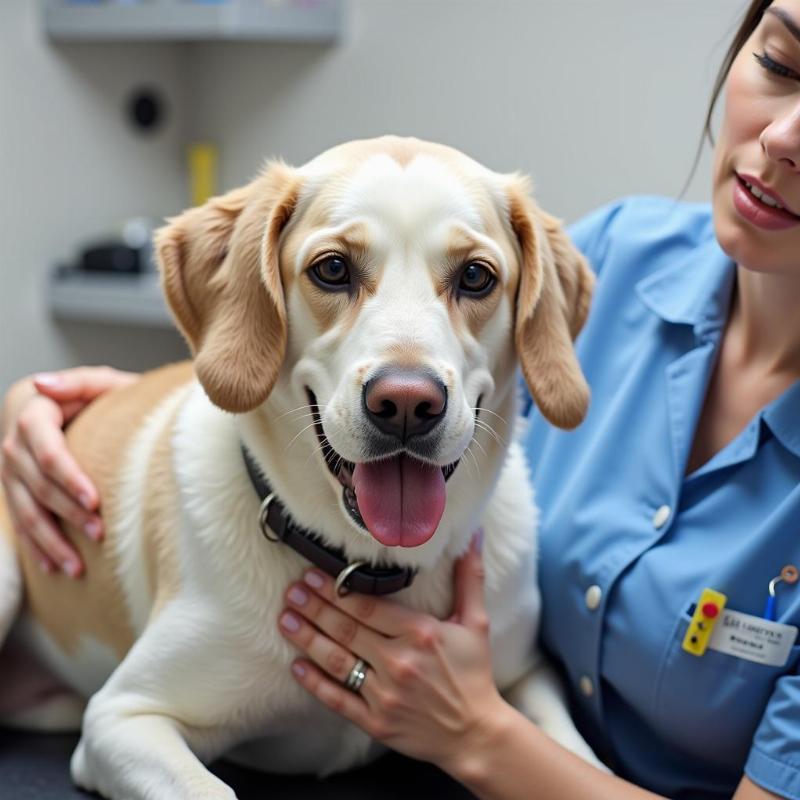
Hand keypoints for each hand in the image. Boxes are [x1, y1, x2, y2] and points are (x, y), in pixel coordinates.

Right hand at [0, 366, 137, 575]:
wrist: (61, 406)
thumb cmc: (90, 394)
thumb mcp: (96, 381)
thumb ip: (77, 381)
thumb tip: (42, 383)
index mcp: (34, 415)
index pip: (48, 452)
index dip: (70, 478)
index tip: (95, 501)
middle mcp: (13, 446)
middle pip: (38, 486)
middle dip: (68, 513)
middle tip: (100, 534)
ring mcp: (8, 472)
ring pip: (26, 511)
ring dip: (51, 541)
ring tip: (78, 567)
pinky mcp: (13, 491)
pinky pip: (20, 523)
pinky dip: (36, 547)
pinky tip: (54, 568)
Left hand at [277, 532, 509, 774]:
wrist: (476, 734)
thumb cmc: (474, 673)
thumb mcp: (475, 621)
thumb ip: (469, 576)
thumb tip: (473, 535)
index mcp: (420, 633)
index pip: (368, 607)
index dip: (337, 591)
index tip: (313, 575)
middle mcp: (399, 662)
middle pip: (346, 630)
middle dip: (314, 608)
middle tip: (291, 591)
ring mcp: (384, 694)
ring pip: (337, 662)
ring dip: (307, 638)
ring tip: (285, 619)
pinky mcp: (376, 722)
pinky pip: (338, 700)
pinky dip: (314, 683)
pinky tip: (296, 666)